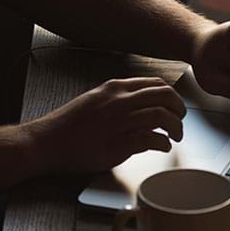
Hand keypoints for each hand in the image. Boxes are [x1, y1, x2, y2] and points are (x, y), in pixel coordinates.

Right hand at [29, 77, 186, 172]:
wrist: (48, 142)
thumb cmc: (68, 126)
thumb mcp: (94, 100)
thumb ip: (116, 99)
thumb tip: (138, 105)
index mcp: (114, 88)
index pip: (154, 84)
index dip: (171, 95)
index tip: (174, 105)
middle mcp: (120, 101)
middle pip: (165, 96)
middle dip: (179, 108)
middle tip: (181, 119)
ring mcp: (121, 121)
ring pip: (163, 116)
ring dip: (176, 127)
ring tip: (176, 136)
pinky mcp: (120, 143)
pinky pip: (153, 139)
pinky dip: (164, 143)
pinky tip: (163, 147)